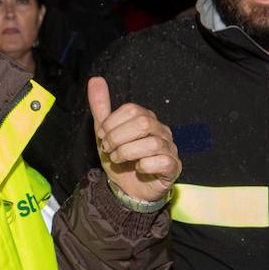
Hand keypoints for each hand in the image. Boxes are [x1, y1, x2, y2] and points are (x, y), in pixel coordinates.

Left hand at [88, 76, 179, 203]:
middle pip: (143, 123)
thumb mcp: (105, 133)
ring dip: (127, 152)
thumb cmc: (120, 159)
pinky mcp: (173, 168)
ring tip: (118, 159)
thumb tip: (95, 80)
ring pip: (152, 143)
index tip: (102, 137)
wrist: (127, 189)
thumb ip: (101, 107)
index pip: (132, 109)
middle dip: (118, 137)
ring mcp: (169, 149)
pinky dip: (144, 166)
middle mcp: (162, 131)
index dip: (112, 123)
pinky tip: (138, 169)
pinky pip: (163, 161)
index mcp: (147, 119)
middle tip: (108, 149)